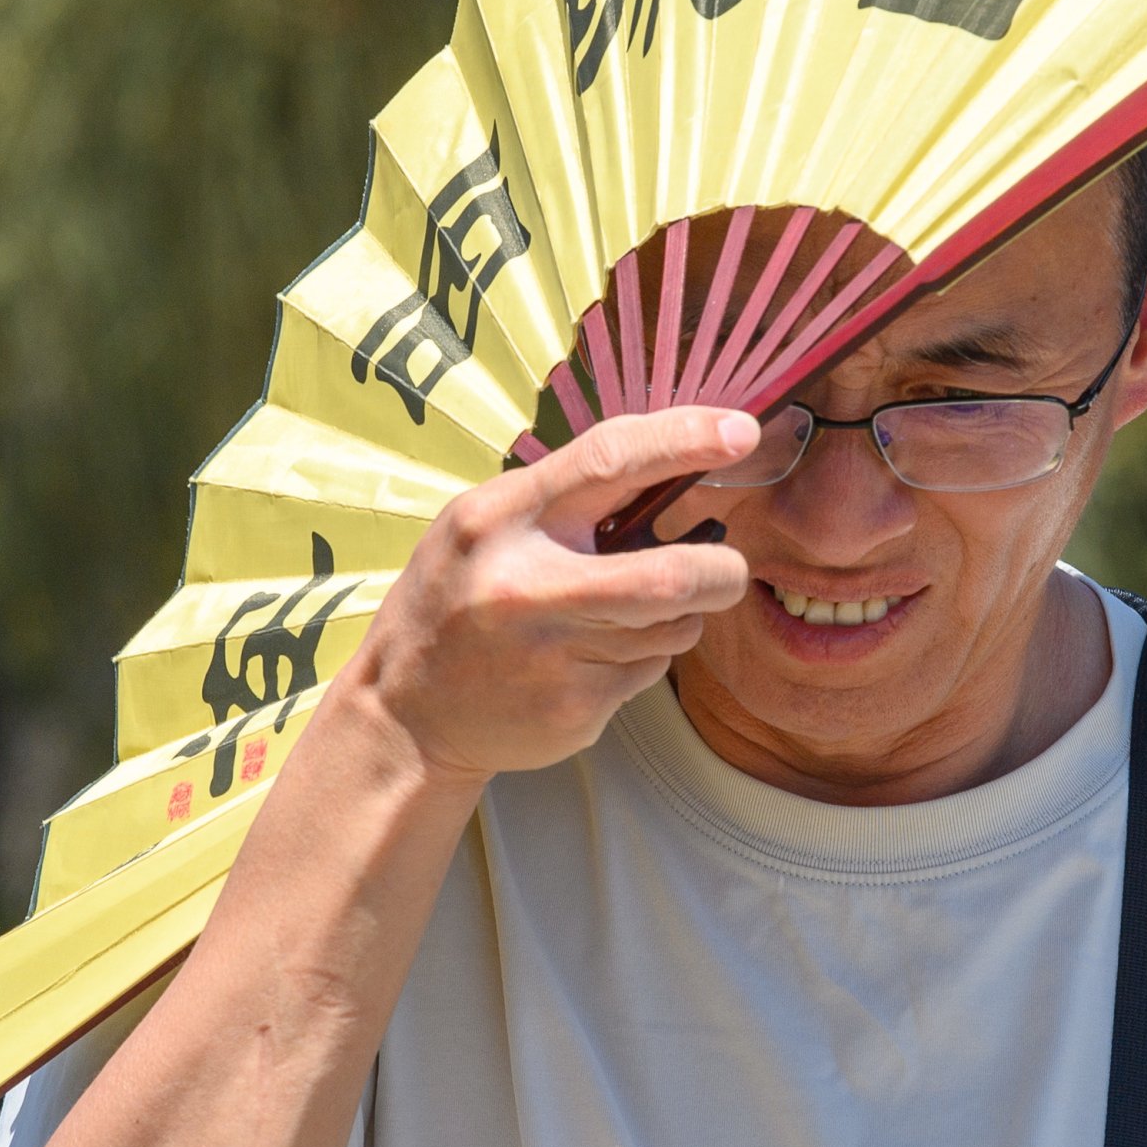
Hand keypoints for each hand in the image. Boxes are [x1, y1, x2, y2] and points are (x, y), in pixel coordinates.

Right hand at [343, 407, 757, 787]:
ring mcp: (554, 657)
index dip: (685, 440)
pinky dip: (642, 659)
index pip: (608, 460)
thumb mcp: (483, 525)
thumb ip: (563, 498)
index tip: (740, 431)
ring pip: (672, 626)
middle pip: (672, 573)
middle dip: (721, 571)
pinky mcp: (575, 711)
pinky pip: (650, 672)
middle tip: (727, 570)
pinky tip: (590, 660)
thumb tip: (672, 466)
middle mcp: (528, 587)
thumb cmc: (456, 598)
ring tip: (625, 615)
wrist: (405, 715)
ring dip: (676, 617)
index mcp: (502, 520)